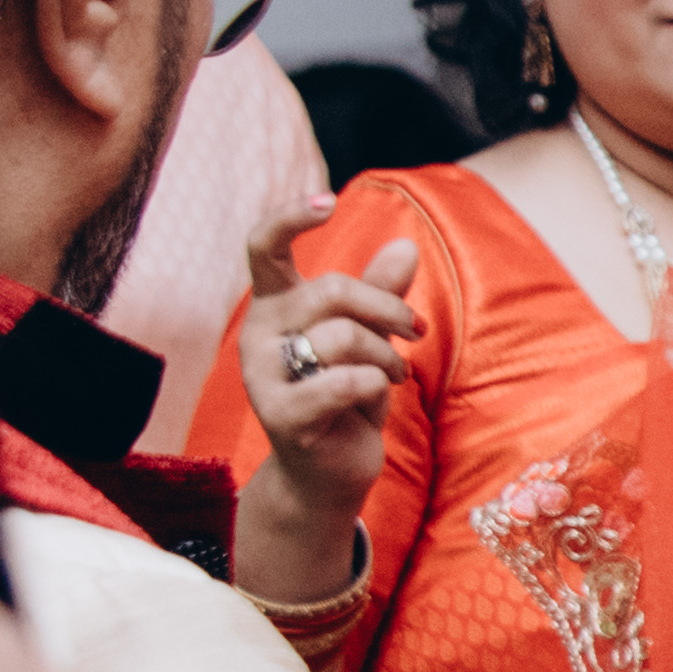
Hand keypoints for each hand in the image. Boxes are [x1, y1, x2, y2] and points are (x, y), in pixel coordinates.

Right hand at [227, 205, 417, 602]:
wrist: (332, 470)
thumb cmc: (349, 396)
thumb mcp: (371, 338)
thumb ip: (382, 293)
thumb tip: (405, 245)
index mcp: (274, 305)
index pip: (263, 246)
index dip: (289, 218)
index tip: (327, 202)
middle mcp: (258, 333)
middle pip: (331, 290)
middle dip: (387, 309)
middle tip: (414, 333)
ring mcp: (262, 374)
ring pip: (342, 335)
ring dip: (386, 356)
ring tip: (391, 377)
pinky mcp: (280, 414)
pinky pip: (346, 381)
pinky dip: (376, 386)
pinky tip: (375, 399)